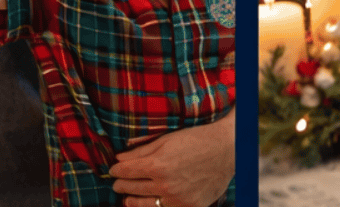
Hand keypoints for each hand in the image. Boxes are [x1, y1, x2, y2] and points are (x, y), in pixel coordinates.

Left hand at [109, 111, 234, 206]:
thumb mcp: (167, 139)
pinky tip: (149, 203)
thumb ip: (141, 150)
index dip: (116, 170)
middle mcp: (165, 185)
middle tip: (118, 183)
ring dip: (132, 200)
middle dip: (121, 184)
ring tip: (127, 198)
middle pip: (131, 188)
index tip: (113, 170)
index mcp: (157, 164)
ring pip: (144, 204)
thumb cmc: (196, 140)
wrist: (226, 150)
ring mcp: (177, 199)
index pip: (125, 171)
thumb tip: (119, 158)